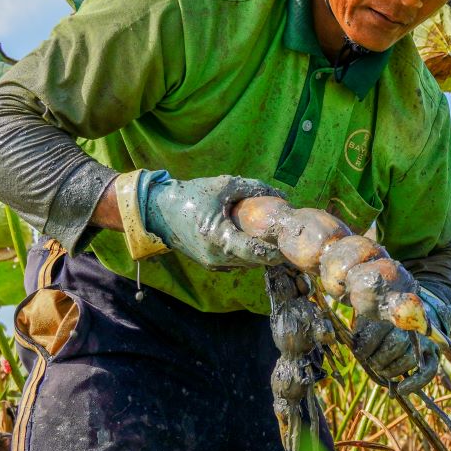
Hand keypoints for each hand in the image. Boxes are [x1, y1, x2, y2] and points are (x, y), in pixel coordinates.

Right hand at [139, 172, 284, 269]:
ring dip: (258, 254)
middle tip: (286, 239)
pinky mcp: (209, 264)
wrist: (160, 210)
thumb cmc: (193, 195)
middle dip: (271, 252)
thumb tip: (281, 196)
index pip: (255, 252)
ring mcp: (212, 263)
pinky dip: (245, 255)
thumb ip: (254, 189)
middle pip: (254, 261)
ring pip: (246, 264)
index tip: (289, 242)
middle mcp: (216, 256)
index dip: (275, 250)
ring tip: (271, 238)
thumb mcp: (224, 186)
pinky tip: (251, 240)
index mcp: (219, 238)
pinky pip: (235, 263)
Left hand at [353, 294, 444, 394]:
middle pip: (395, 345)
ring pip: (409, 360)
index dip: (366, 346)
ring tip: (382, 372)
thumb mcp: (370, 319)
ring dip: (392, 371)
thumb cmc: (383, 322)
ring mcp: (425, 341)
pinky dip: (414, 384)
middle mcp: (413, 326)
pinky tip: (400, 390)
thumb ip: (361, 330)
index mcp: (394, 314)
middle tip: (372, 364)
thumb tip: (349, 343)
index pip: (379, 331)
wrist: (411, 315)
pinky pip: (427, 372)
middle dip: (379, 359)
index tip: (359, 353)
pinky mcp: (433, 355)